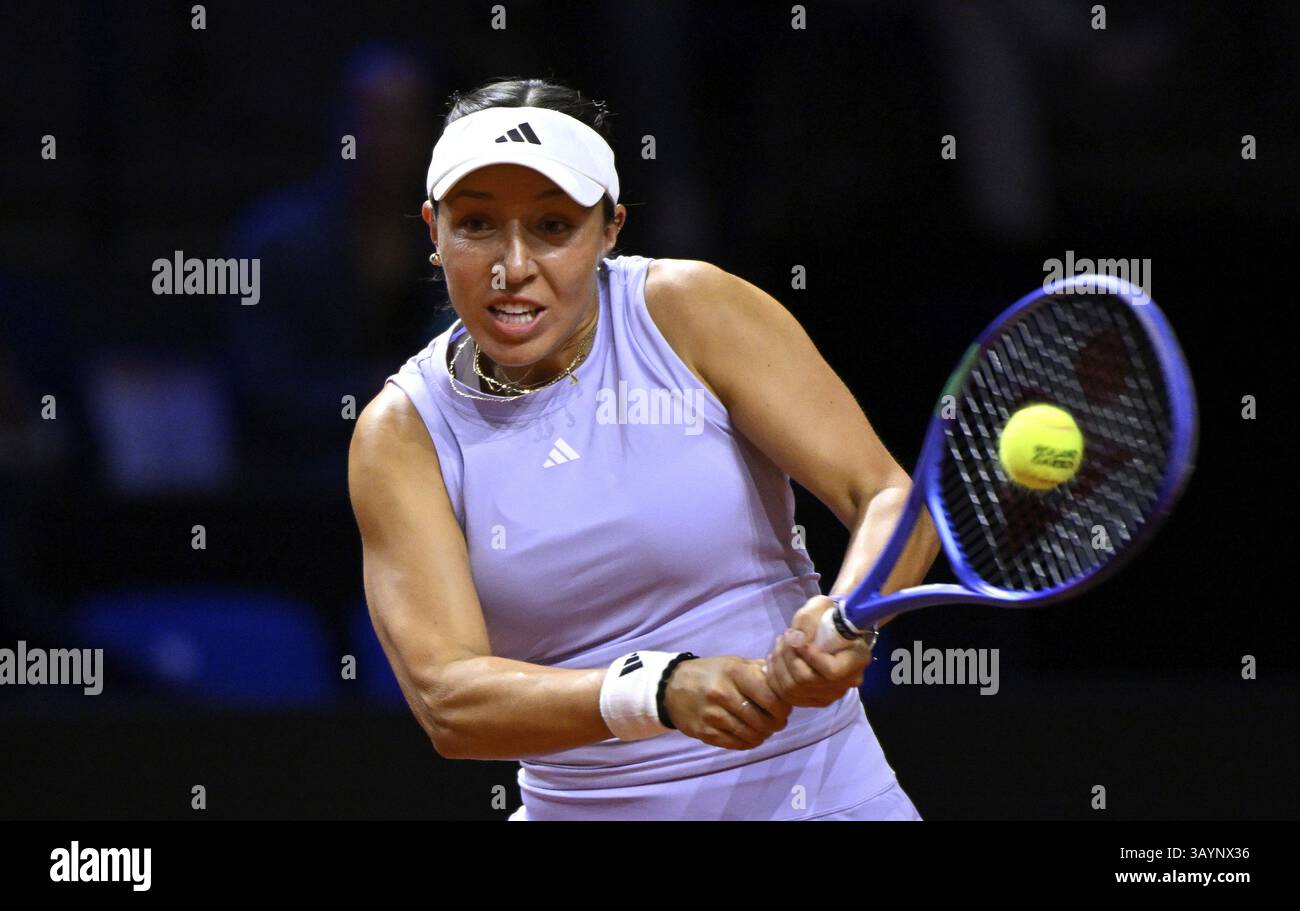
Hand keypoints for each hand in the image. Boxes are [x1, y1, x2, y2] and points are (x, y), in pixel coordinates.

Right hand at [663, 656, 792, 749]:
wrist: (671, 687)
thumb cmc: (710, 673)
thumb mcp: (732, 663)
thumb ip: (758, 670)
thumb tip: (784, 678)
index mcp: (733, 672)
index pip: (770, 696)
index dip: (783, 707)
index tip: (785, 709)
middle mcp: (722, 693)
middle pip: (762, 719)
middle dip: (775, 724)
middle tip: (777, 722)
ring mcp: (712, 715)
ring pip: (750, 734)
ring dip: (763, 735)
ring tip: (765, 730)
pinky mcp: (705, 732)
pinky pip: (736, 744)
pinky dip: (748, 743)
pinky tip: (751, 736)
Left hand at [765, 596, 873, 706]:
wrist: (830, 629)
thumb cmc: (828, 615)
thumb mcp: (820, 606)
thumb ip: (808, 620)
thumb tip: (795, 641)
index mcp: (857, 659)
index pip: (832, 671)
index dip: (810, 656)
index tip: (797, 637)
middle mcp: (846, 683)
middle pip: (807, 681)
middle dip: (788, 656)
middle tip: (785, 637)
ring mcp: (830, 695)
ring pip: (793, 690)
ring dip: (778, 665)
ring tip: (780, 645)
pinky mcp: (813, 700)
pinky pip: (786, 696)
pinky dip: (775, 677)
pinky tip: (776, 660)